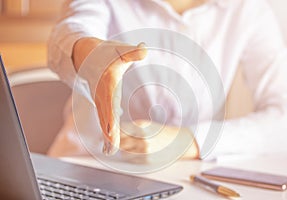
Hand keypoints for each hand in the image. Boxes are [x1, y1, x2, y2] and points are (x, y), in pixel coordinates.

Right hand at [72, 38, 146, 154]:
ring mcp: (101, 102)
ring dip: (107, 136)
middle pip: (105, 118)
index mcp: (108, 86)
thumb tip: (144, 49)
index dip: (110, 119)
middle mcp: (102, 97)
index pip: (109, 105)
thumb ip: (133, 52)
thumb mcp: (120, 51)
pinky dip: (108, 132)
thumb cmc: (106, 54)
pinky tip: (110, 143)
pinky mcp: (103, 104)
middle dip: (108, 134)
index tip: (112, 133)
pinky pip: (105, 120)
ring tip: (109, 152)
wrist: (86, 56)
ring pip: (104, 121)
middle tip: (111, 151)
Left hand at [119, 120, 199, 158]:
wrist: (178, 142)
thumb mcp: (146, 125)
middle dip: (116, 142)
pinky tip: (135, 151)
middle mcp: (142, 138)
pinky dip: (130, 155)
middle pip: (119, 142)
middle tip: (115, 141)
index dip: (111, 132)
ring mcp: (144, 150)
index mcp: (141, 126)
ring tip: (129, 146)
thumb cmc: (160, 132)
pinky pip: (130, 159)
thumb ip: (130, 129)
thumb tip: (114, 133)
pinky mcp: (146, 160)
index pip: (119, 130)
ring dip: (123, 149)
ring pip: (123, 151)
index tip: (108, 133)